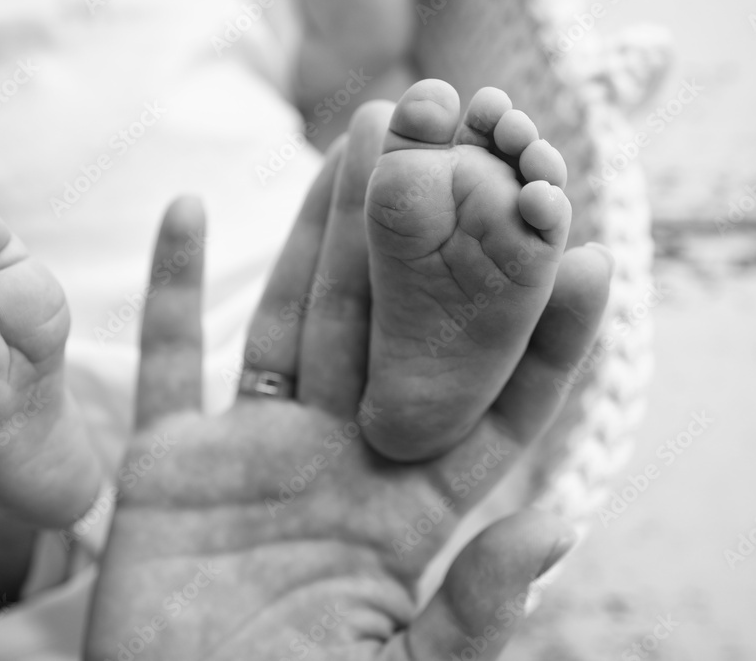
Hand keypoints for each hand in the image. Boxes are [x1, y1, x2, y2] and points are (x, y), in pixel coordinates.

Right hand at [85, 109, 612, 659]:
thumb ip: (476, 610)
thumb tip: (559, 525)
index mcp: (404, 513)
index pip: (489, 414)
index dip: (542, 343)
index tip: (587, 261)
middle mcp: (336, 461)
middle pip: (384, 329)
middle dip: (413, 239)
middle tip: (445, 144)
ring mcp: (250, 454)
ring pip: (289, 319)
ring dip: (315, 232)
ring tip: (347, 146)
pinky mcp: (167, 464)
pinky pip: (169, 359)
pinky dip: (172, 286)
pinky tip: (186, 209)